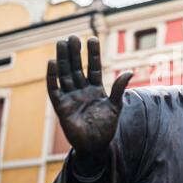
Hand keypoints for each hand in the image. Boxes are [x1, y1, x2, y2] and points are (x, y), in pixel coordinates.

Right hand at [46, 35, 131, 163]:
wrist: (96, 145)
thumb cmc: (106, 127)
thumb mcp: (116, 106)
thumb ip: (119, 89)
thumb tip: (130, 72)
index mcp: (96, 89)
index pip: (94, 67)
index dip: (93, 54)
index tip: (92, 38)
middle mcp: (82, 90)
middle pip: (77, 68)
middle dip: (76, 53)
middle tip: (73, 37)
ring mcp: (71, 97)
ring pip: (66, 74)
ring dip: (64, 59)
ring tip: (62, 43)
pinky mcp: (61, 106)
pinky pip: (54, 89)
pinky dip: (52, 77)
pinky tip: (52, 62)